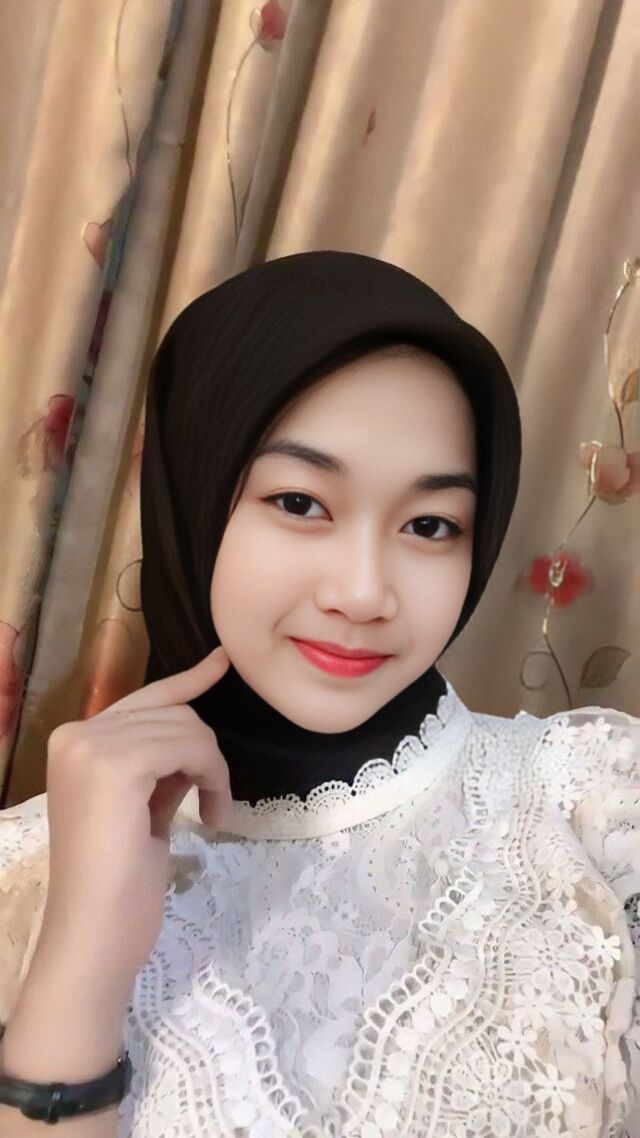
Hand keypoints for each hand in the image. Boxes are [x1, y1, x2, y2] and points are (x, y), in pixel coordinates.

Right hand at [37, 646, 230, 984]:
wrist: (95, 937)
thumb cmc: (119, 885)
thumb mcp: (143, 807)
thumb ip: (161, 764)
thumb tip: (194, 730)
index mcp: (74, 743)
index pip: (144, 699)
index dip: (187, 681)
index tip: (222, 662)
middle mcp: (75, 734)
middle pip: (173, 711)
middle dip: (205, 753)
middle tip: (211, 802)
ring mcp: (89, 746)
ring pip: (187, 727)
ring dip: (213, 769)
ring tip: (209, 812)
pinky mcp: (114, 764)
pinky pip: (191, 746)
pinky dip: (212, 775)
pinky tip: (208, 815)